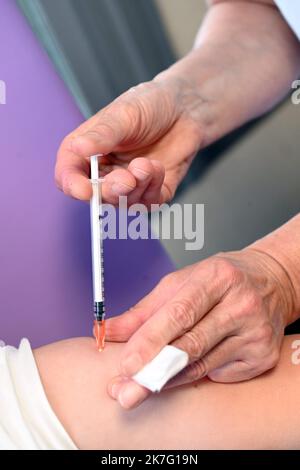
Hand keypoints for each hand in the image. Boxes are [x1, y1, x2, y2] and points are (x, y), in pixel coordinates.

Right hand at [55, 76, 203, 206]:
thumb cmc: (150, 105)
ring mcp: (128, 184)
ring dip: (137, 187)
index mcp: (86, 151)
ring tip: (148, 164)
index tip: (85, 191)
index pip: (68, 176)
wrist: (185, 108)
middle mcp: (104, 172)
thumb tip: (78, 148)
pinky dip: (153, 188)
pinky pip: (149, 204)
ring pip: (124, 203)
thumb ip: (103, 134)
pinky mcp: (152, 192)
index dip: (73, 186)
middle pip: (96, 197)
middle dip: (111, 191)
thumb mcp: (124, 113)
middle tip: (127, 178)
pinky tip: (158, 167)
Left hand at [104, 248, 293, 408]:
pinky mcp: (264, 355)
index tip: (127, 364)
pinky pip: (219, 374)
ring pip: (202, 365)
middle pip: (191, 345)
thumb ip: (143, 310)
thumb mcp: (179, 282)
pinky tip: (187, 366)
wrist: (268, 282)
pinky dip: (196, 374)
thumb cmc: (219, 280)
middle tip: (126, 391)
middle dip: (154, 371)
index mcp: (217, 277)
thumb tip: (106, 331)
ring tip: (142, 387)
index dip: (151, 341)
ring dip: (169, 379)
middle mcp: (241, 304)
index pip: (180, 313)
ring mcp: (256, 332)